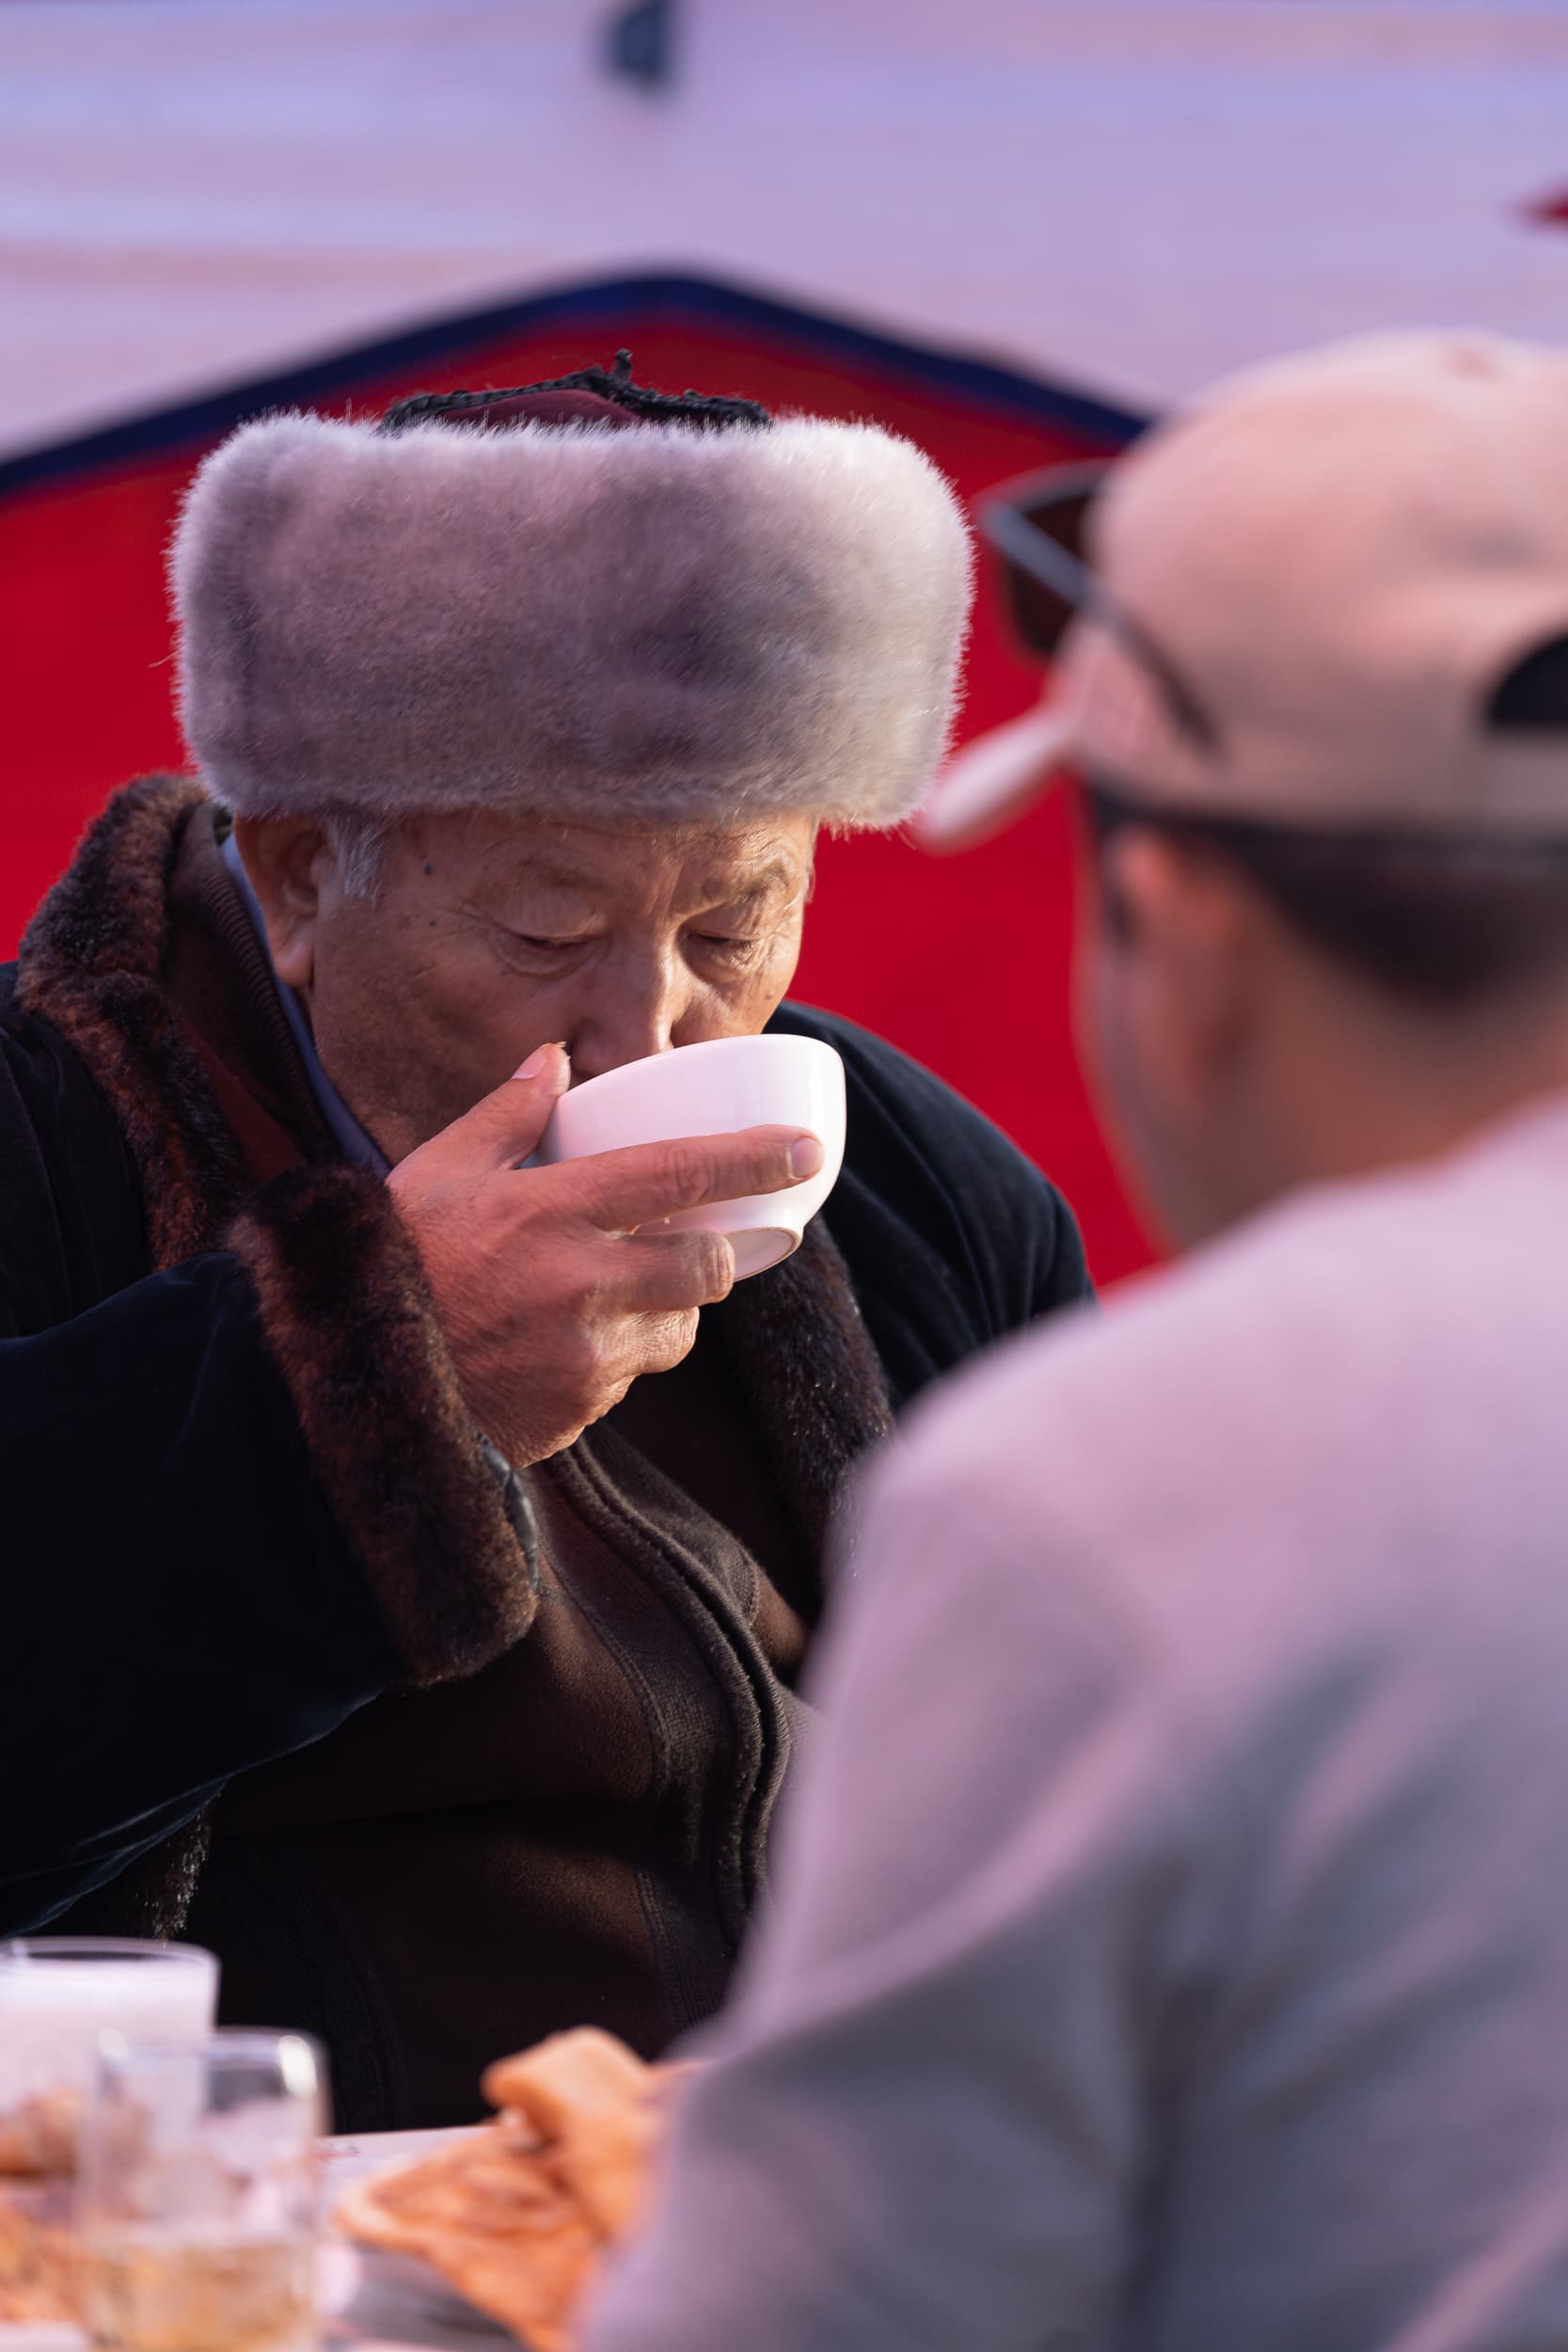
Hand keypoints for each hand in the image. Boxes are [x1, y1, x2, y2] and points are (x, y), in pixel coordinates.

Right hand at [387, 1043, 824, 1467]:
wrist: (346, 1381)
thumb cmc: (387, 1267)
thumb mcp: (434, 1175)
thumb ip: (505, 1118)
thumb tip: (552, 1061)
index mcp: (549, 1210)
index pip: (682, 1173)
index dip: (755, 1160)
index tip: (806, 1150)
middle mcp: (580, 1282)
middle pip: (706, 1266)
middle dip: (710, 1253)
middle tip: (688, 1241)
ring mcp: (583, 1355)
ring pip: (677, 1332)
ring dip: (664, 1313)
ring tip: (607, 1298)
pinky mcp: (577, 1411)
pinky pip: (627, 1381)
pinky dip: (612, 1361)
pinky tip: (561, 1347)